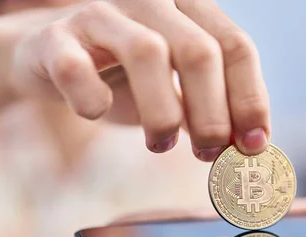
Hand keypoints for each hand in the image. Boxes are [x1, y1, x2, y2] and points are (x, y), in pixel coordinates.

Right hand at [7, 0, 268, 159]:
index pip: (236, 46)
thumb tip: (253, 147)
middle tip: (208, 154)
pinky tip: (96, 113)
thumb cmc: (126, 78)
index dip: (250, 99)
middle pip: (199, 52)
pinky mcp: (55, 37)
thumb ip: (214, 109)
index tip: (254, 145)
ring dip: (163, 114)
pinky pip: (76, 68)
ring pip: (147, 53)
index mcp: (188, 7)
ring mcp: (101, 13)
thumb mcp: (178, 90)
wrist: (51, 59)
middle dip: (212, 114)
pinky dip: (91, 99)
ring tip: (161, 145)